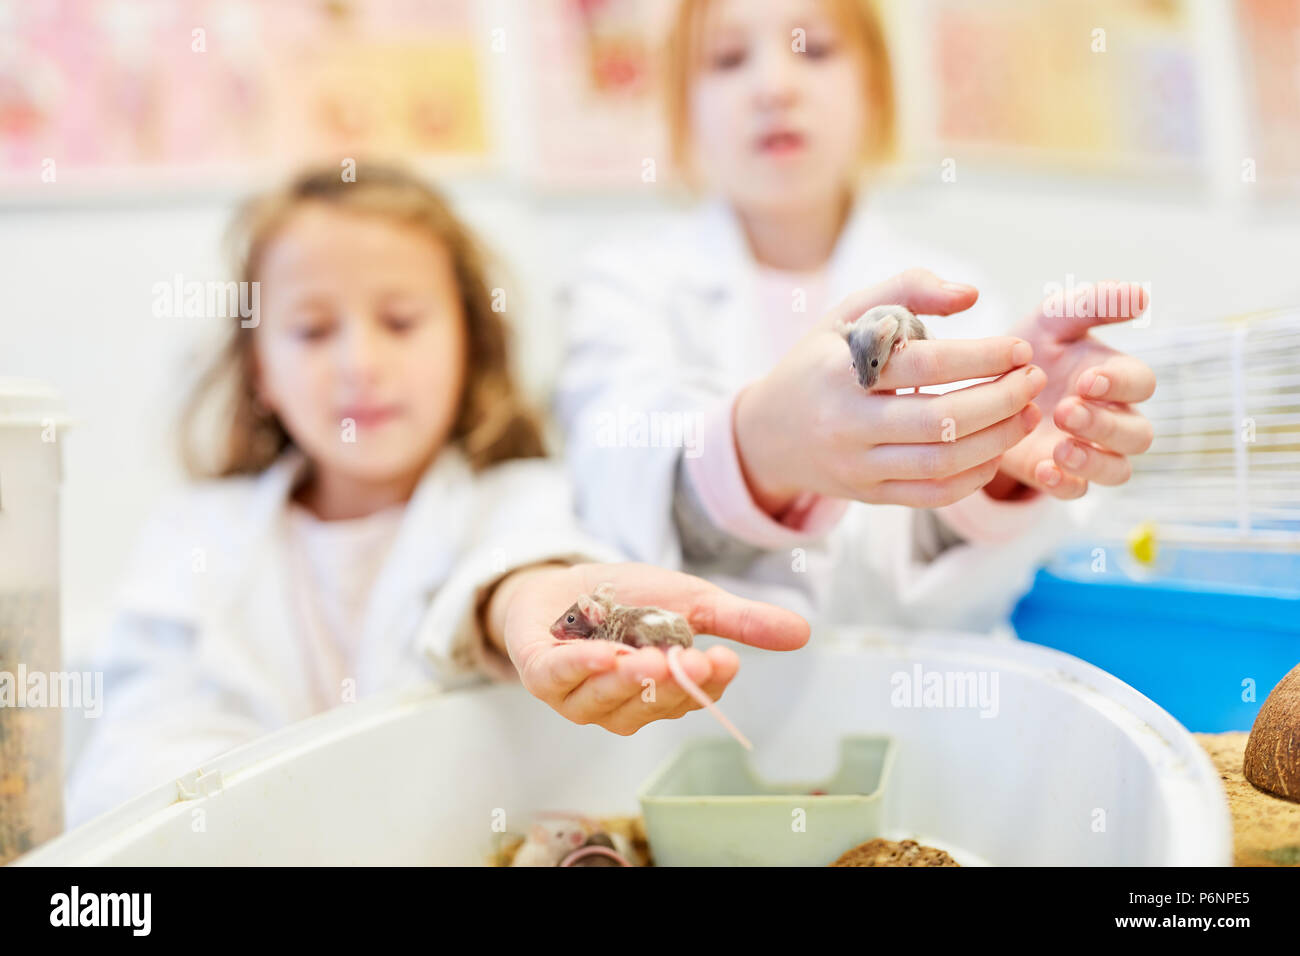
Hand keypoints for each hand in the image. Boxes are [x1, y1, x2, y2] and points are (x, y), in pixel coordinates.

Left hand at [486, 562, 808, 735]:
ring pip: (603, 701)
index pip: (689, 697)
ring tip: (649, 658)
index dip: (707, 683)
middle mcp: (617, 706)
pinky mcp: (539, 672)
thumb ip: (738, 620)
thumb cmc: (626, 601)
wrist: (561, 580)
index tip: (727, 658)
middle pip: (647, 706)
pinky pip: (557, 678)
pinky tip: (602, 654)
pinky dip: (577, 668)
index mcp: (658, 694)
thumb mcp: (691, 601)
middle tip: (694, 659)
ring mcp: (575, 695)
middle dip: (669, 683)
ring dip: (626, 681)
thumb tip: (802, 633)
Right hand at [735, 268, 1044, 512]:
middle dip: (1002, 400)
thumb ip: (909, 289)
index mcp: (842, 371)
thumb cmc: (819, 363)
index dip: (983, 357)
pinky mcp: (869, 495)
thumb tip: (971, 294)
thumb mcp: (848, 313)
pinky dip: (975, 476)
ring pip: (944, 462)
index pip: (926, 365)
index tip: (1019, 350)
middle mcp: (847, 423)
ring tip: (1027, 414)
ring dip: (999, 439)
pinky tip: (996, 450)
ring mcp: (857, 465)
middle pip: (942, 420)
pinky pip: (933, 495)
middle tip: (1033, 381)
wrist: (767, 433)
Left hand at [996, 281, 1155, 498]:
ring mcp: (1088, 450)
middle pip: (1138, 434)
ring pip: (1118, 470)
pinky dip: (1066, 484)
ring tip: (1060, 448)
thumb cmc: (1028, 349)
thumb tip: (1139, 294)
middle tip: (1065, 411)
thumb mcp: (1052, 321)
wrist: (980, 387)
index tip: (1086, 380)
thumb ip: (1092, 305)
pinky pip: (1077, 491)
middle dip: (1105, 425)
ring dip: (1094, 461)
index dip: (1120, 384)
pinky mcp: (1059, 475)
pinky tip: (1044, 470)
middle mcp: (1110, 417)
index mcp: (1114, 377)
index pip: (1141, 384)